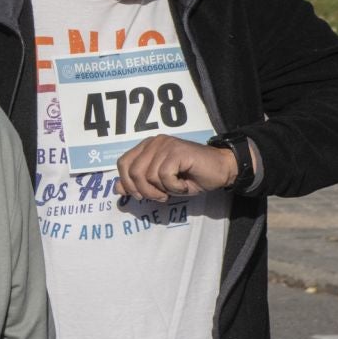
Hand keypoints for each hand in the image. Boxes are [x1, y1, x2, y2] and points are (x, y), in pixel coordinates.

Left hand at [115, 135, 235, 201]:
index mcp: (146, 147)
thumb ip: (138, 184)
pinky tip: (184, 184)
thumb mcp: (160, 184)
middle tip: (161, 196)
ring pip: (148, 175)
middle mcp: (154, 142)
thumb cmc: (190, 177)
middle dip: (145, 191)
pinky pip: (164, 176)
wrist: (220, 170)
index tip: (141, 195)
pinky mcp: (177, 151)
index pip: (122, 163)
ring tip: (176, 188)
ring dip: (162, 190)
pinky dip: (174, 187)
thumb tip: (117, 189)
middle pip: (133, 172)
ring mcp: (166, 145)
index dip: (128, 183)